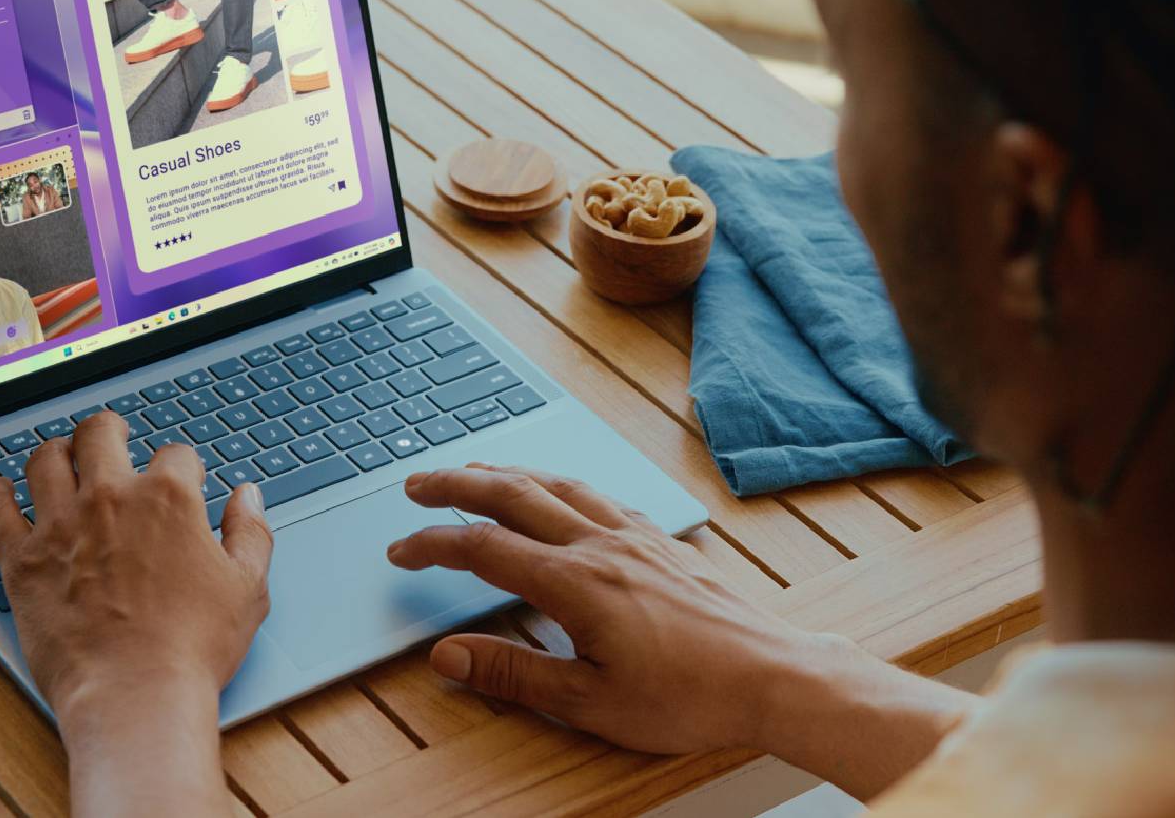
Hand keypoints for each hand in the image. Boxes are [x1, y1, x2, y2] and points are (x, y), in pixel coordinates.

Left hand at [0, 413, 271, 812]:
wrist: (135, 694)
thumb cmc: (193, 648)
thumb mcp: (247, 588)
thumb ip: (250, 533)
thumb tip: (246, 497)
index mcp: (168, 499)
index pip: (176, 455)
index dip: (183, 467)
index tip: (182, 481)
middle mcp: (110, 498)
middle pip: (101, 434)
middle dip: (109, 430)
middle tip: (111, 436)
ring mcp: (61, 526)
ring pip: (46, 460)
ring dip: (56, 452)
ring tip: (60, 455)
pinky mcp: (22, 561)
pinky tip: (1, 490)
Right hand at [387, 465, 975, 795]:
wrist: (773, 676)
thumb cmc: (689, 698)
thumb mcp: (590, 703)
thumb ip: (513, 673)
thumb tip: (447, 656)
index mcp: (576, 583)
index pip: (485, 549)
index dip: (434, 544)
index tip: (400, 549)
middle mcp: (602, 545)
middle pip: (514, 494)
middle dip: (458, 484)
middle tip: (416, 483)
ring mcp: (637, 537)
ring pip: (558, 484)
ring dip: (508, 472)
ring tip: (476, 471)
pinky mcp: (664, 542)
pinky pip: (600, 495)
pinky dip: (562, 484)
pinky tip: (561, 492)